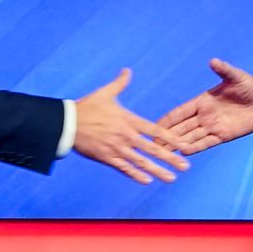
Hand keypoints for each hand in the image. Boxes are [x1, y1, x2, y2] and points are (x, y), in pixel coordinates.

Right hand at [74, 68, 189, 184]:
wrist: (67, 123)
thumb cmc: (86, 107)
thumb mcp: (105, 93)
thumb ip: (119, 83)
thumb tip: (127, 70)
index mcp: (128, 120)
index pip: (155, 131)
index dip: (172, 139)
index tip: (184, 145)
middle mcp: (126, 136)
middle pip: (153, 149)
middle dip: (171, 159)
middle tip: (186, 167)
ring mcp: (117, 148)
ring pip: (141, 162)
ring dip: (157, 171)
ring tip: (172, 179)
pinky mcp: (106, 158)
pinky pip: (124, 168)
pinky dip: (136, 175)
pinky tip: (147, 181)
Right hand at [157, 58, 252, 155]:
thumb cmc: (249, 86)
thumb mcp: (236, 77)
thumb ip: (224, 71)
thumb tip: (214, 61)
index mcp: (202, 101)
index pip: (180, 112)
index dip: (167, 119)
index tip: (152, 125)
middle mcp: (204, 115)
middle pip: (181, 127)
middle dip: (166, 136)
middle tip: (150, 143)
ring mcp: (212, 126)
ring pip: (191, 137)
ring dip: (178, 144)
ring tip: (163, 152)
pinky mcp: (223, 135)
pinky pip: (206, 143)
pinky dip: (195, 148)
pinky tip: (184, 153)